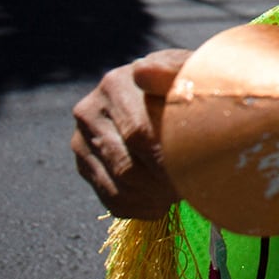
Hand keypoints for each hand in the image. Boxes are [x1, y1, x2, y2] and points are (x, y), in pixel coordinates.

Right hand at [70, 49, 189, 218]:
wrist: (171, 93)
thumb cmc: (188, 83)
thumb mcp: (189, 71)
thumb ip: (173, 70)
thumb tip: (143, 72)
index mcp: (116, 84)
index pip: (138, 134)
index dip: (167, 158)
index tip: (195, 170)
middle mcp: (90, 111)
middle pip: (126, 165)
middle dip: (164, 182)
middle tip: (194, 189)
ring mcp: (83, 140)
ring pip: (119, 185)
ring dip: (155, 197)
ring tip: (183, 192)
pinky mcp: (85, 165)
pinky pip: (110, 199)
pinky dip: (141, 207)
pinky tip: (163, 202)